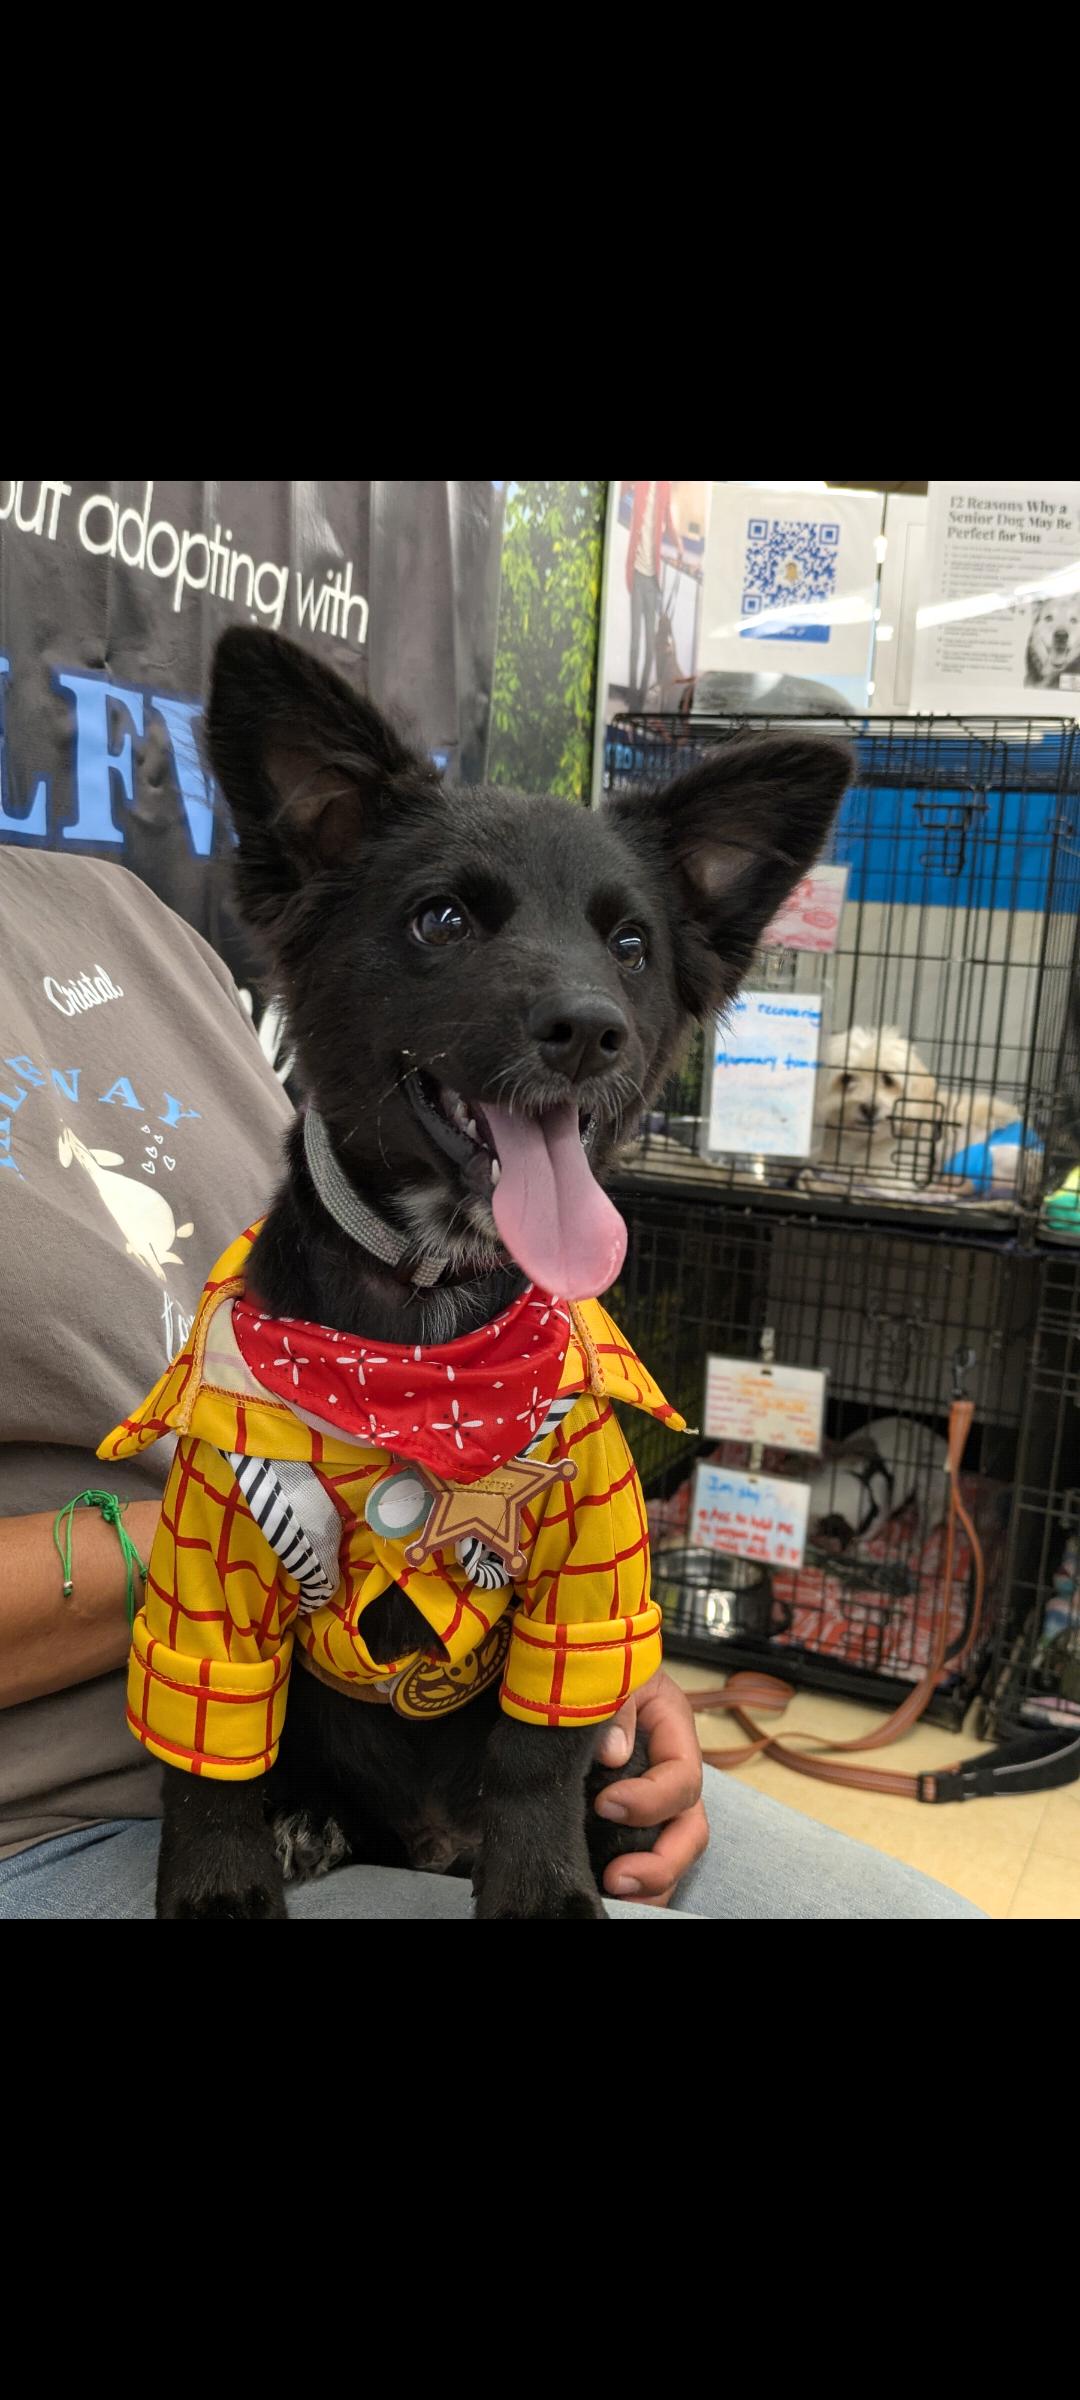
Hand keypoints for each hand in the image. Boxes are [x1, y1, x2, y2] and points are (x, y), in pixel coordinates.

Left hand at [593, 1669, 707, 1906]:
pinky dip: (632, 1882)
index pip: (682, 1779)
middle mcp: (671, 1772)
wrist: (573, 1663)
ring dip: (650, 1883)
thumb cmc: (596, 1663)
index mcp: (673, 1732)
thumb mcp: (610, 1669)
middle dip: (661, 1864)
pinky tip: (603, 1892)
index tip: (604, 1804)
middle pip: (690, 1830)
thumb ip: (616, 1705)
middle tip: (617, 1878)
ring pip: (671, 1852)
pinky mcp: (626, 1816)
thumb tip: (613, 1754)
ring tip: (613, 1896)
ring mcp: (653, 1798)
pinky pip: (641, 1855)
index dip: (650, 1800)